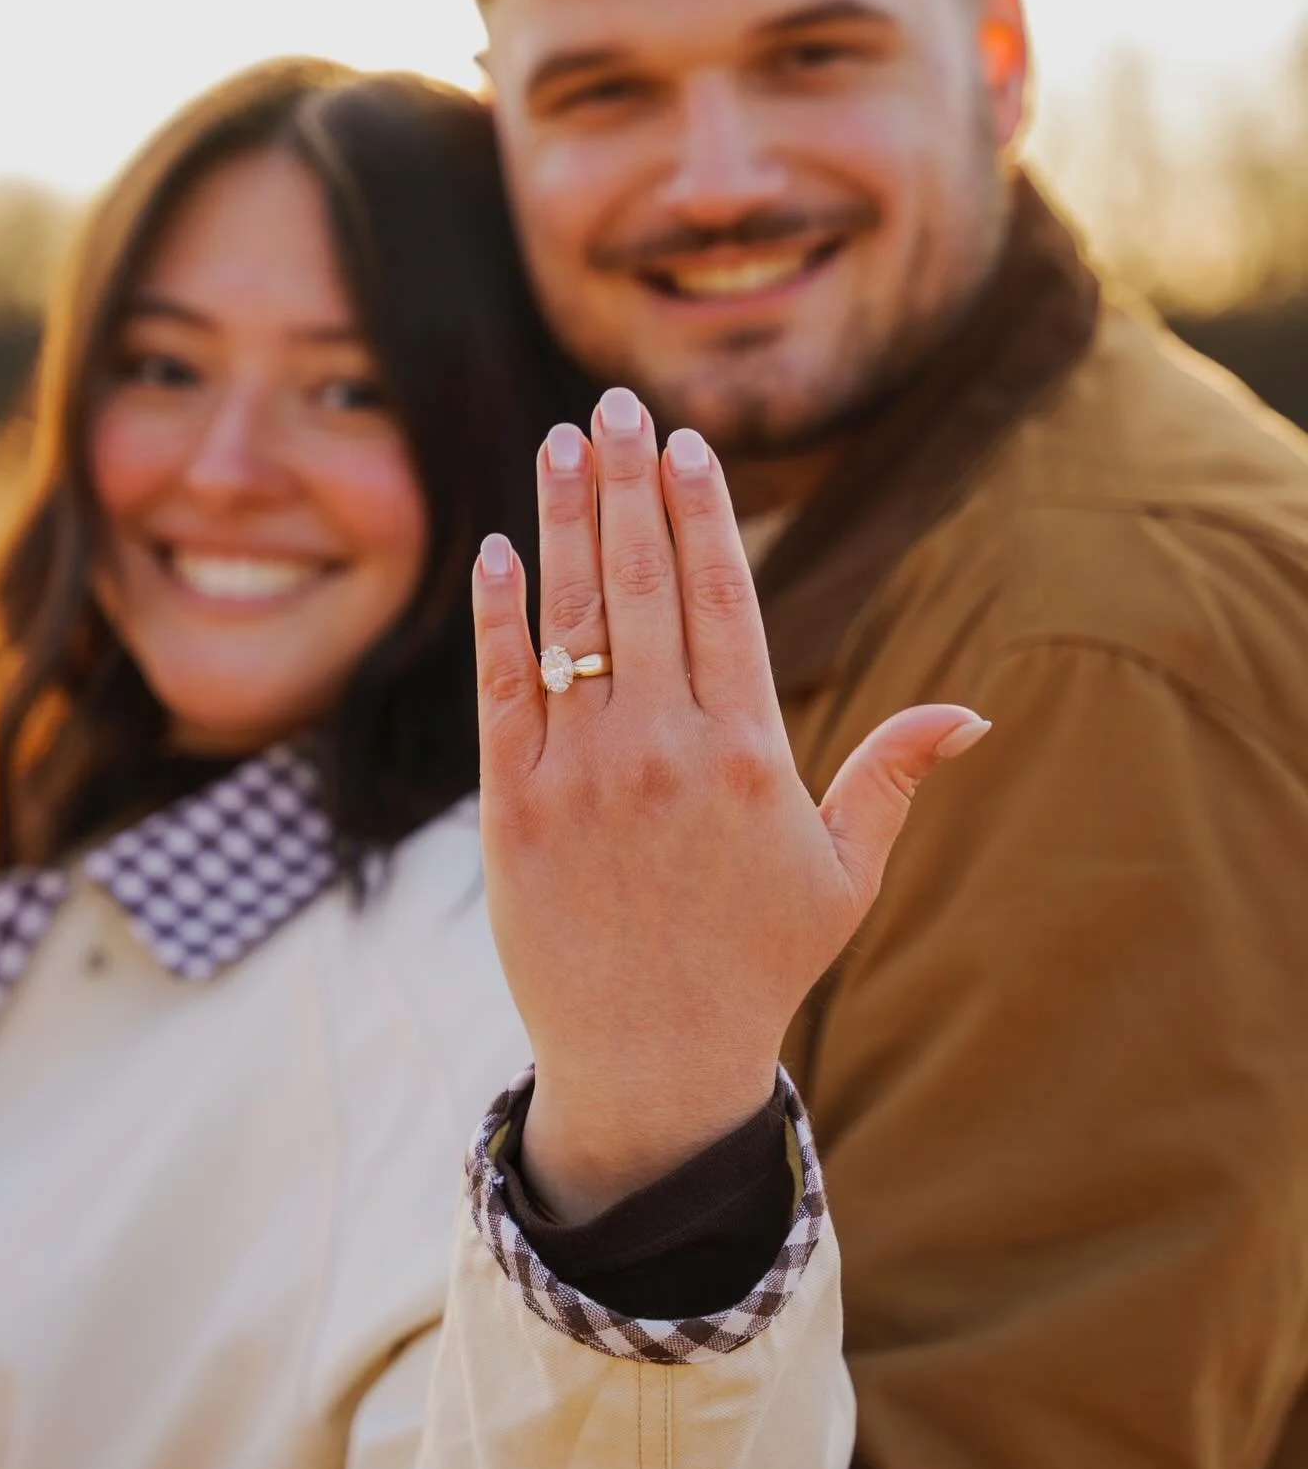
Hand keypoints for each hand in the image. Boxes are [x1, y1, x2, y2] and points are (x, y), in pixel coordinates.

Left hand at [473, 389, 989, 1224]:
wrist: (652, 1064)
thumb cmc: (758, 966)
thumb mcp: (845, 874)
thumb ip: (893, 776)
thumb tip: (972, 712)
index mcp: (750, 753)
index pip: (724, 598)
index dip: (703, 511)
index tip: (687, 443)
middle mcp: (664, 749)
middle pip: (644, 583)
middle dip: (630, 483)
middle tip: (617, 404)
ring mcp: (583, 775)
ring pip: (570, 618)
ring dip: (565, 520)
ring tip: (561, 443)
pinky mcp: (515, 810)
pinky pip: (502, 691)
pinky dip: (497, 616)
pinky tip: (496, 549)